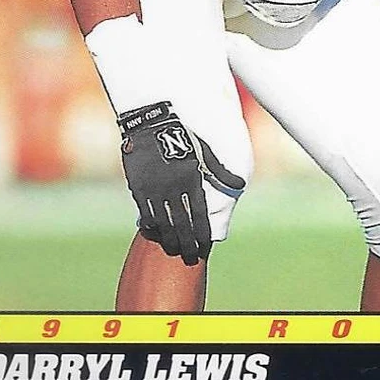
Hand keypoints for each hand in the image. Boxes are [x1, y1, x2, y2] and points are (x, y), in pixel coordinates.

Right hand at [118, 101, 244, 264]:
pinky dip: (151, 224)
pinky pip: (145, 212)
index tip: (204, 245)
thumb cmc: (182, 135)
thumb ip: (220, 171)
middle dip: (187, 242)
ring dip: (169, 237)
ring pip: (163, 221)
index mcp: (191, 179)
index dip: (202, 231)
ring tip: (173, 248)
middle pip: (182, 223)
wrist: (151, 123)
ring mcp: (154, 188)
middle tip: (191, 256)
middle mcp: (173, 187)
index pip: (199, 213)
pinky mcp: (139, 187)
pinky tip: (154, 232)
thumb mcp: (204, 151)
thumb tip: (240, 185)